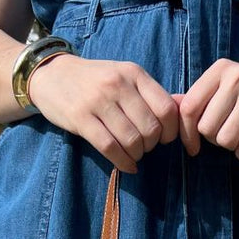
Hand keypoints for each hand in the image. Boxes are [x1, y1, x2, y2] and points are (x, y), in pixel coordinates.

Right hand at [27, 54, 181, 172]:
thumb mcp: (125, 77)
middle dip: (151, 146)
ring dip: (136, 155)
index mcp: (134, 73)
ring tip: (133, 155)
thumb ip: (153, 93)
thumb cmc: (95, 80)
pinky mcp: (80, 118)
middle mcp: (118, 84)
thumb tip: (186, 106)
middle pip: (150, 128)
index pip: (166, 109)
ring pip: (131, 140)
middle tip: (144, 147)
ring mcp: (98, 101)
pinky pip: (109, 147)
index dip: (170, 132)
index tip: (163, 139)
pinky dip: (122, 162)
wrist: (51, 74)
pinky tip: (126, 165)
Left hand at [174, 59, 238, 159]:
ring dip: (233, 146)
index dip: (187, 134)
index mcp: (220, 70)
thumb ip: (199, 99)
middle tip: (232, 132)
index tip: (193, 147)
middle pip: (207, 128)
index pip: (189, 108)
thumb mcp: (226, 88)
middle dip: (216, 139)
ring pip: (226, 139)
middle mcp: (237, 77)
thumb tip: (167, 109)